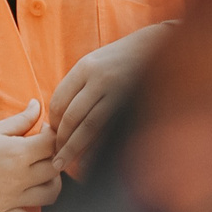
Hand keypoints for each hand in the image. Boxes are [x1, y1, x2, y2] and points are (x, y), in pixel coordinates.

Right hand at [0, 99, 61, 211]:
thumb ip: (20, 121)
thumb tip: (38, 105)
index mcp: (15, 153)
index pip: (51, 144)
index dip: (51, 133)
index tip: (43, 130)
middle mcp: (17, 178)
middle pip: (55, 168)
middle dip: (55, 156)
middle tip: (45, 150)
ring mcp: (10, 198)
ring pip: (51, 194)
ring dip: (54, 182)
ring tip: (44, 172)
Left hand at [50, 23, 172, 180]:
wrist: (158, 47)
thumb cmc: (125, 58)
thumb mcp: (99, 62)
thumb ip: (81, 84)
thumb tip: (60, 114)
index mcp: (85, 67)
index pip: (59, 100)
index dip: (53, 122)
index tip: (53, 136)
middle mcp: (98, 78)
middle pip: (70, 116)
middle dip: (61, 140)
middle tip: (55, 158)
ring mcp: (116, 91)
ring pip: (88, 127)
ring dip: (74, 148)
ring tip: (65, 164)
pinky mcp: (132, 104)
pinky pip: (109, 132)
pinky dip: (95, 150)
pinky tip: (88, 162)